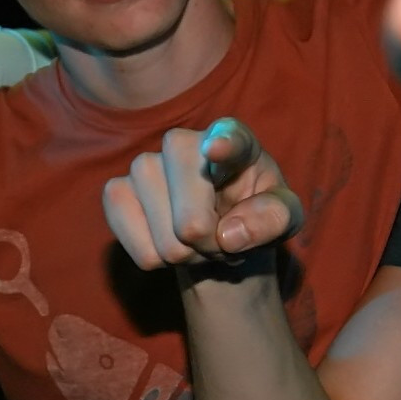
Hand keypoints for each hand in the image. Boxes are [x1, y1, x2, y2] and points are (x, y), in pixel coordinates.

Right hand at [102, 119, 304, 269]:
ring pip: (167, 242)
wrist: (217, 224)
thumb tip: (230, 235)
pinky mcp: (115, 191)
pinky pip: (141, 251)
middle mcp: (181, 143)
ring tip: (200, 239)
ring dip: (188, 257)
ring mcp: (143, 165)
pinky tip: (169, 240)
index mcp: (234, 139)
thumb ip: (272, 219)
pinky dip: (160, 261)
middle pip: (192, 222)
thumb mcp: (285, 217)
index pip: (230, 140)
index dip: (223, 146)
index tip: (216, 149)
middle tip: (224, 240)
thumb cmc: (255, 211)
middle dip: (212, 248)